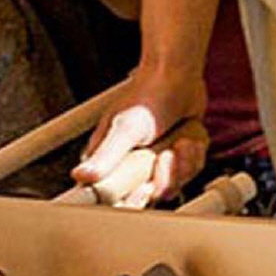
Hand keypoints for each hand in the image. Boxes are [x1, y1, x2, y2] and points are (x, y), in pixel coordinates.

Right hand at [74, 63, 210, 208]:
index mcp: (108, 161)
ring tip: (179, 140)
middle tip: (164, 154)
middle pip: (150, 196)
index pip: (115, 199)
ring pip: (174, 184)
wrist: (178, 76)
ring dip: (183, 163)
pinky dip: (194, 154)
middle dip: (164, 176)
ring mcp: (154, 162)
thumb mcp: (125, 129)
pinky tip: (188, 136)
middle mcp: (130, 165)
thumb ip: (105, 156)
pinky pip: (189, 171)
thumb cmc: (147, 97)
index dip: (133, 199)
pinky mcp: (176, 158)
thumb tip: (81, 177)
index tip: (144, 187)